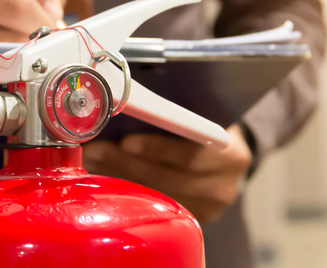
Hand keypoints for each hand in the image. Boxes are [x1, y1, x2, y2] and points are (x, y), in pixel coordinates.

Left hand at [82, 125, 252, 222]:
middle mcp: (224, 186)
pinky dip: (129, 190)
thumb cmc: (210, 126)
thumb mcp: (205, 114)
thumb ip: (179, 114)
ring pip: (155, 194)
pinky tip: (108, 177)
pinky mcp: (193, 220)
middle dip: (125, 162)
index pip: (192, 154)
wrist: (228, 156)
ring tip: (94, 160)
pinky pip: (155, 206)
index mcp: (232, 155)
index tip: (126, 141)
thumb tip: (128, 106)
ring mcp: (209, 208)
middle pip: (167, 177)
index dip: (157, 148)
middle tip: (96, 149)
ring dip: (120, 176)